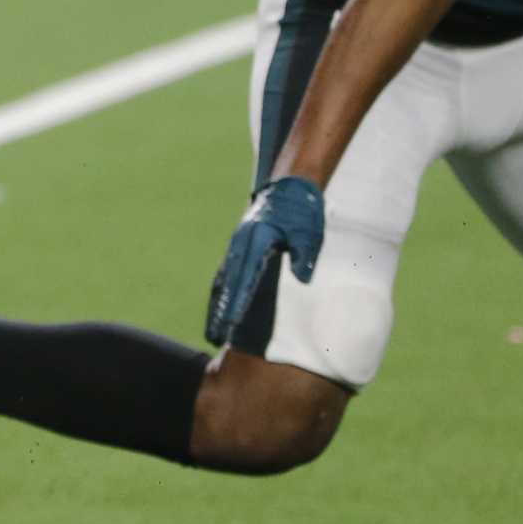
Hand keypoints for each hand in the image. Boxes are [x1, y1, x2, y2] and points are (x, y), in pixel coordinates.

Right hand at [205, 177, 325, 345]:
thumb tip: (302, 279)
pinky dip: (222, 293)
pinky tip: (219, 310)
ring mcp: (238, 244)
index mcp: (258, 238)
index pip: (246, 276)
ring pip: (224, 280)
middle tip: (214, 337)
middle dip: (221, 311)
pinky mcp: (240, 246)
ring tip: (213, 332)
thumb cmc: (302, 210)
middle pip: (229, 282)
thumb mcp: (309, 231)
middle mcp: (242, 243)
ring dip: (218, 305)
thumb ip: (304, 254)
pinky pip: (227, 273)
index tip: (232, 324)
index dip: (238, 302)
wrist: (290, 186)